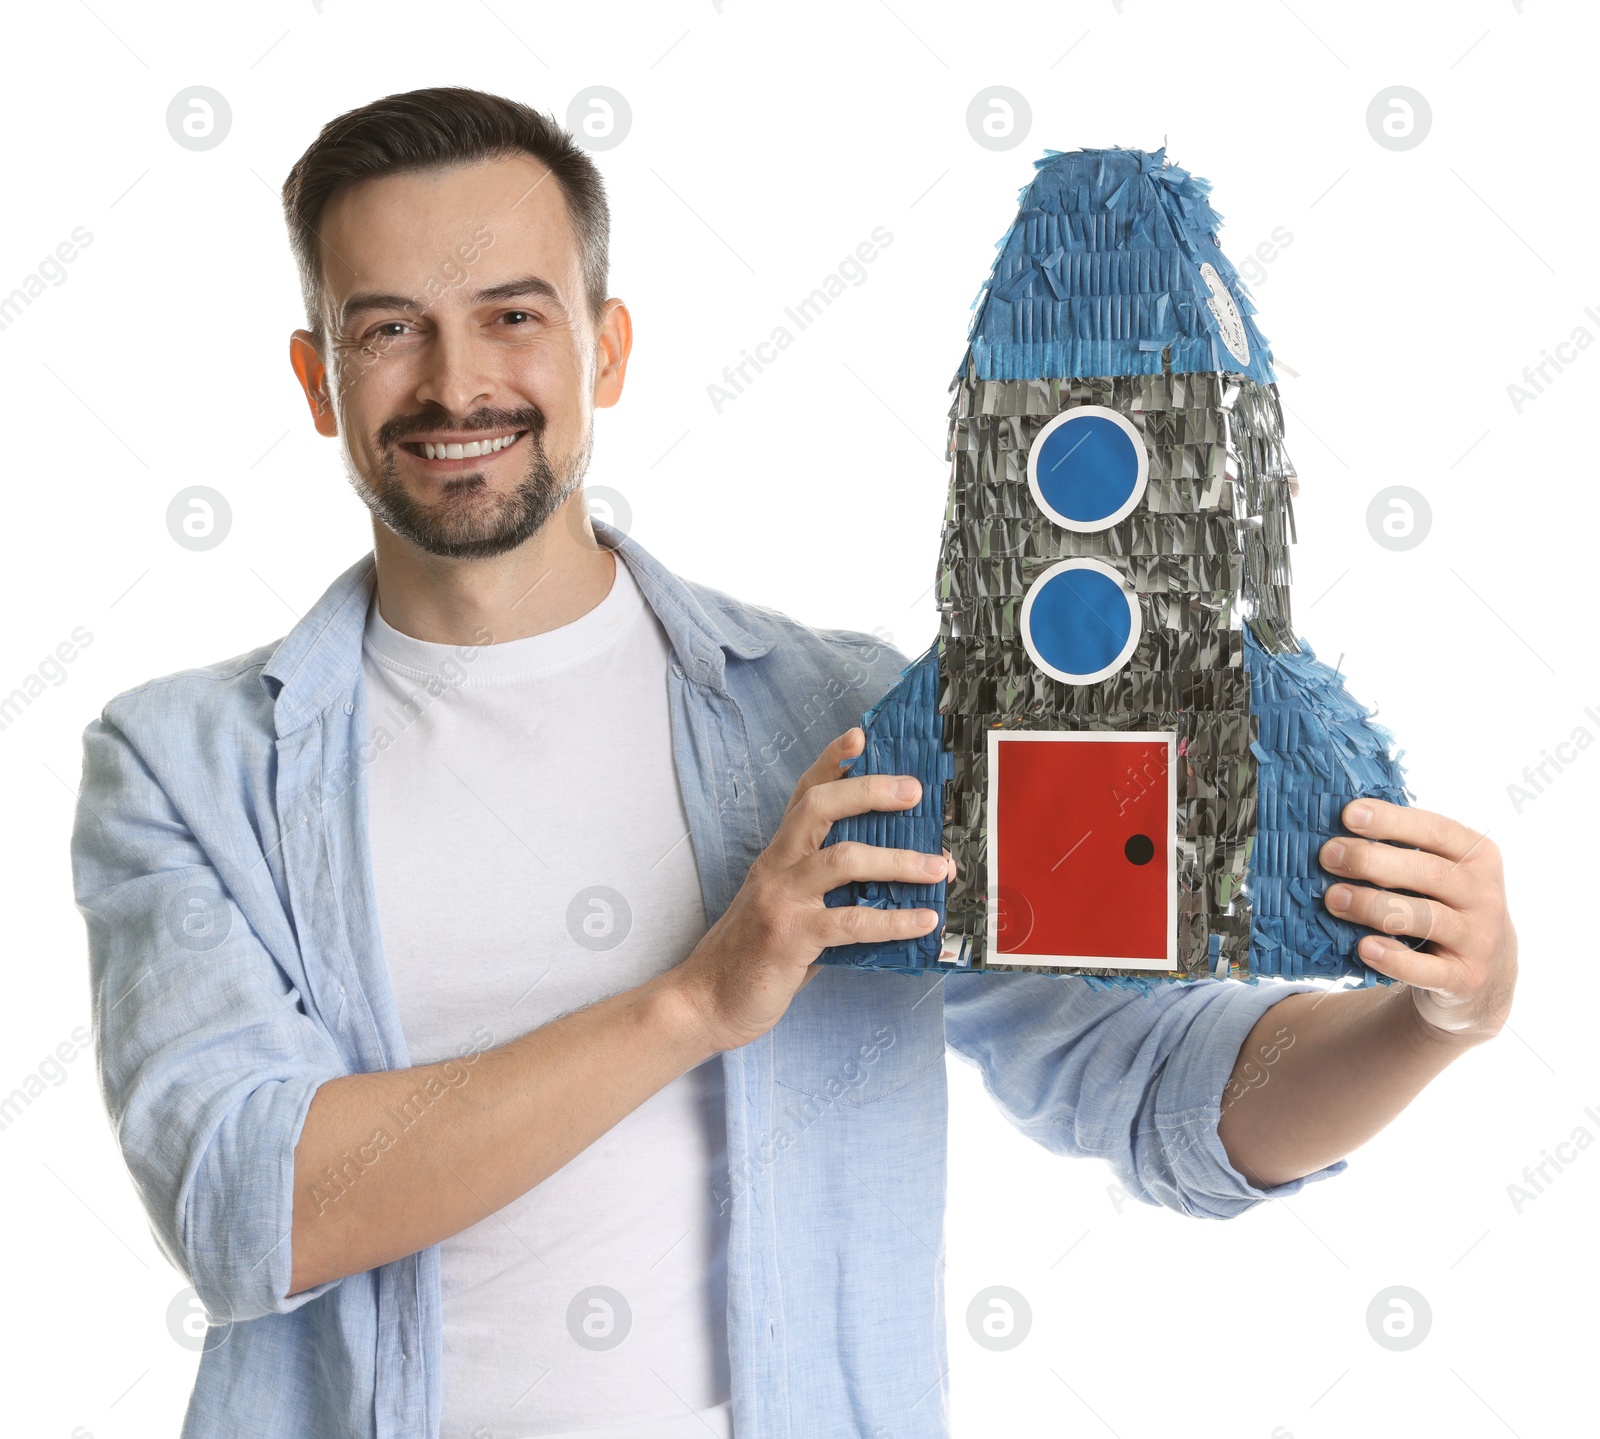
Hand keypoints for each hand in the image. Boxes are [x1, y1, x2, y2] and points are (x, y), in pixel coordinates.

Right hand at [665, 727, 954, 1052]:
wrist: (705, 1002)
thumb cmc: (752, 959)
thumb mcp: (788, 912)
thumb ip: (830, 896)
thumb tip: (893, 889)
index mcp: (777, 858)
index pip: (803, 795)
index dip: (830, 762)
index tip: (860, 736)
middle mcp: (776, 869)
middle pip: (819, 808)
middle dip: (869, 792)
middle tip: (914, 791)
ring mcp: (780, 900)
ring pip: (843, 860)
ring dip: (899, 860)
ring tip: (940, 867)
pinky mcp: (789, 937)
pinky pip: (850, 922)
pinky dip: (893, 920)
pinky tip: (922, 921)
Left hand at [1319, 799, 1516, 1040]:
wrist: (1482, 976)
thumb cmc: (1441, 906)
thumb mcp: (1437, 873)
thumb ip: (1402, 851)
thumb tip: (1338, 830)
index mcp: (1479, 856)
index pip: (1436, 830)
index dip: (1392, 820)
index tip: (1349, 814)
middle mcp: (1485, 896)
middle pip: (1428, 872)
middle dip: (1372, 861)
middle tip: (1328, 856)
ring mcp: (1480, 940)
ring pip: (1425, 918)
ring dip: (1373, 906)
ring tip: (1333, 898)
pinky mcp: (1466, 980)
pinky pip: (1428, 970)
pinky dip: (1394, 958)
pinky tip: (1364, 947)